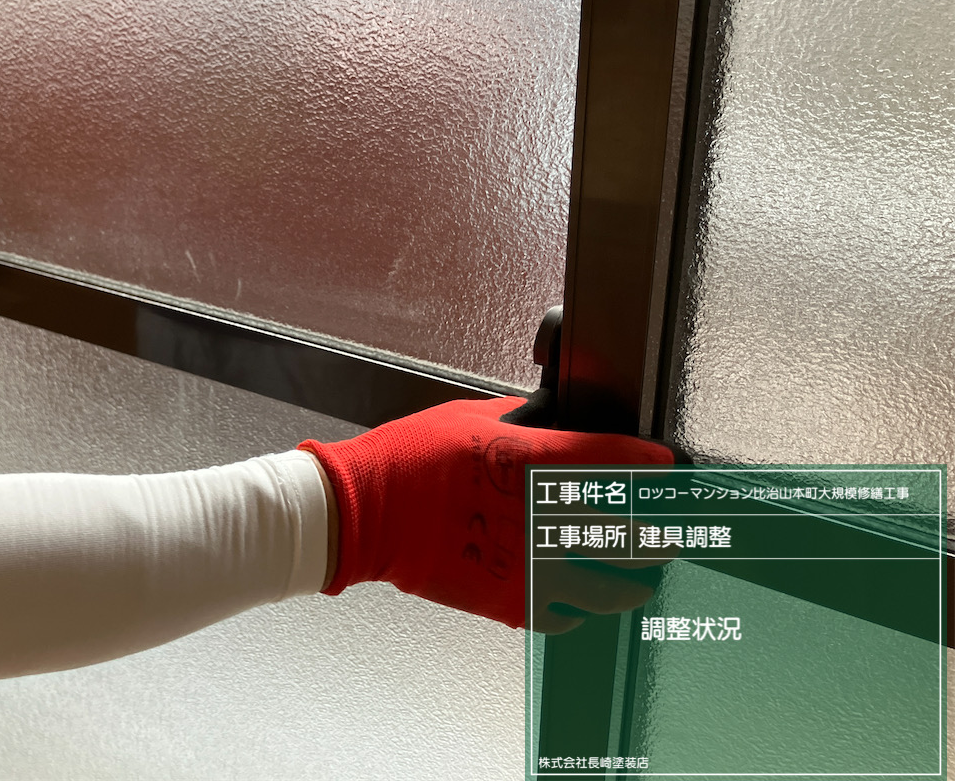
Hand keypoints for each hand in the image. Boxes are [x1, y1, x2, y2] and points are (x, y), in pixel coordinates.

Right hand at [299, 396, 677, 630]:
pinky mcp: (505, 602)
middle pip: (628, 534)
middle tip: (672, 536)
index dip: (648, 462)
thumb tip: (546, 419)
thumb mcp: (468, 418)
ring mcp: (526, 565)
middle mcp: (540, 516)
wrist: (362, 512)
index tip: (667, 465)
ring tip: (644, 583)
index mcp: (532, 461)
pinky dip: (578, 612)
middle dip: (659, 536)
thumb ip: (518, 422)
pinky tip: (582, 607)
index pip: (612, 461)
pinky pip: (562, 617)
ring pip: (607, 588)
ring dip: (634, 584)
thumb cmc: (408, 457)